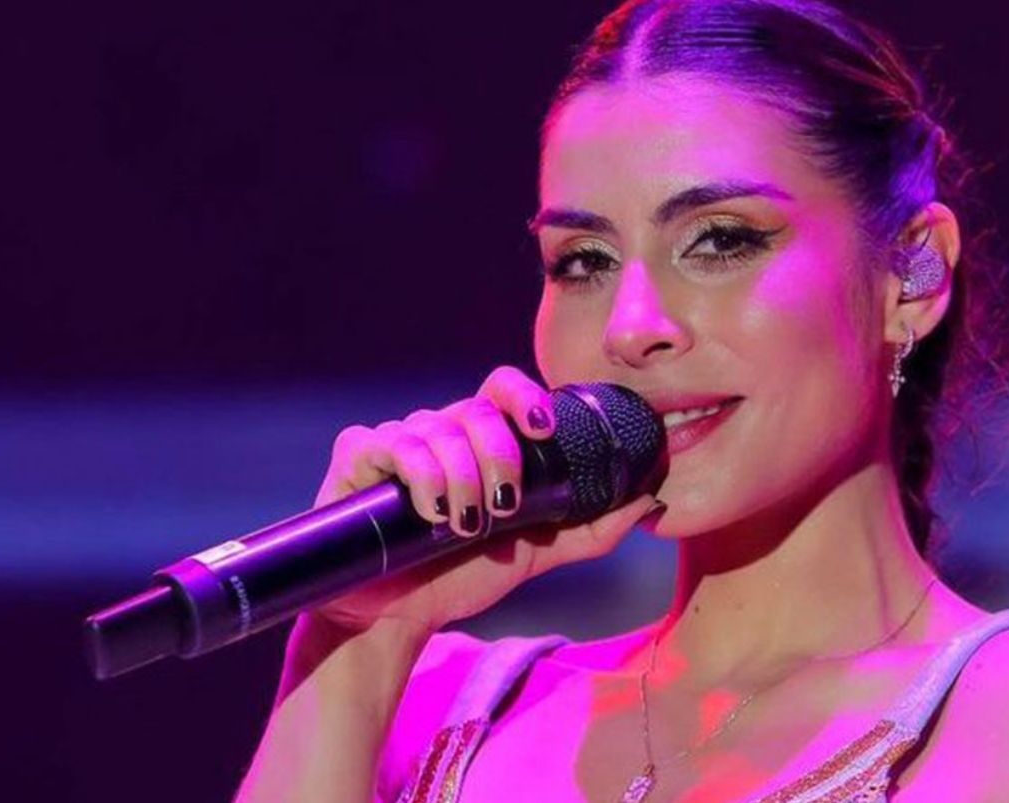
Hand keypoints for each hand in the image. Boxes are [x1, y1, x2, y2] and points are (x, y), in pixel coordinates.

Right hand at [304, 366, 665, 638]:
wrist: (396, 619)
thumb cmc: (460, 577)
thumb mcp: (536, 553)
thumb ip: (592, 528)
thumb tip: (651, 500)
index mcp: (482, 441)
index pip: (506, 390)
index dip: (526, 398)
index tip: (545, 430)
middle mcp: (440, 431)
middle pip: (477, 409)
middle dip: (499, 456)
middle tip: (504, 507)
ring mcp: (397, 439)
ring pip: (436, 429)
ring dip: (461, 479)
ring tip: (464, 527)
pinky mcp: (358, 457)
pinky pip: (390, 443)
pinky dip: (417, 476)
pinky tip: (430, 514)